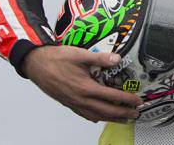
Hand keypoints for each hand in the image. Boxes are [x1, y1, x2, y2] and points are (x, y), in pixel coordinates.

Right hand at [23, 45, 141, 122]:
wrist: (36, 64)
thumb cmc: (56, 59)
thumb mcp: (80, 54)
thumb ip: (100, 58)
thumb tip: (117, 59)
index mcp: (86, 88)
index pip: (112, 97)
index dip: (127, 100)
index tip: (137, 101)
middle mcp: (80, 99)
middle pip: (106, 110)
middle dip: (122, 113)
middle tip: (135, 114)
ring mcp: (73, 103)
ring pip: (95, 115)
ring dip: (110, 118)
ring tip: (122, 119)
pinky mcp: (67, 102)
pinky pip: (83, 114)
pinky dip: (94, 117)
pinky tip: (98, 118)